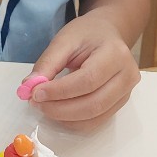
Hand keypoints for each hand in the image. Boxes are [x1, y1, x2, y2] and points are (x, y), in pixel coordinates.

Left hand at [26, 10, 140, 127]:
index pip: (88, 80)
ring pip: (94, 117)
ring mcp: (126, 93)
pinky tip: (58, 111)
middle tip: (36, 103)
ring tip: (44, 106)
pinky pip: (95, 122)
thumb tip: (29, 86)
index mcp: (116, 54)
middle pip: (93, 104)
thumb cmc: (87, 34)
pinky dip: (73, 122)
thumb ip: (48, 63)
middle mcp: (127, 76)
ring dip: (64, 118)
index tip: (35, 92)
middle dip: (60, 108)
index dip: (60, 91)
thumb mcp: (65, 40)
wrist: (107, 34)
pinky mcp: (120, 104)